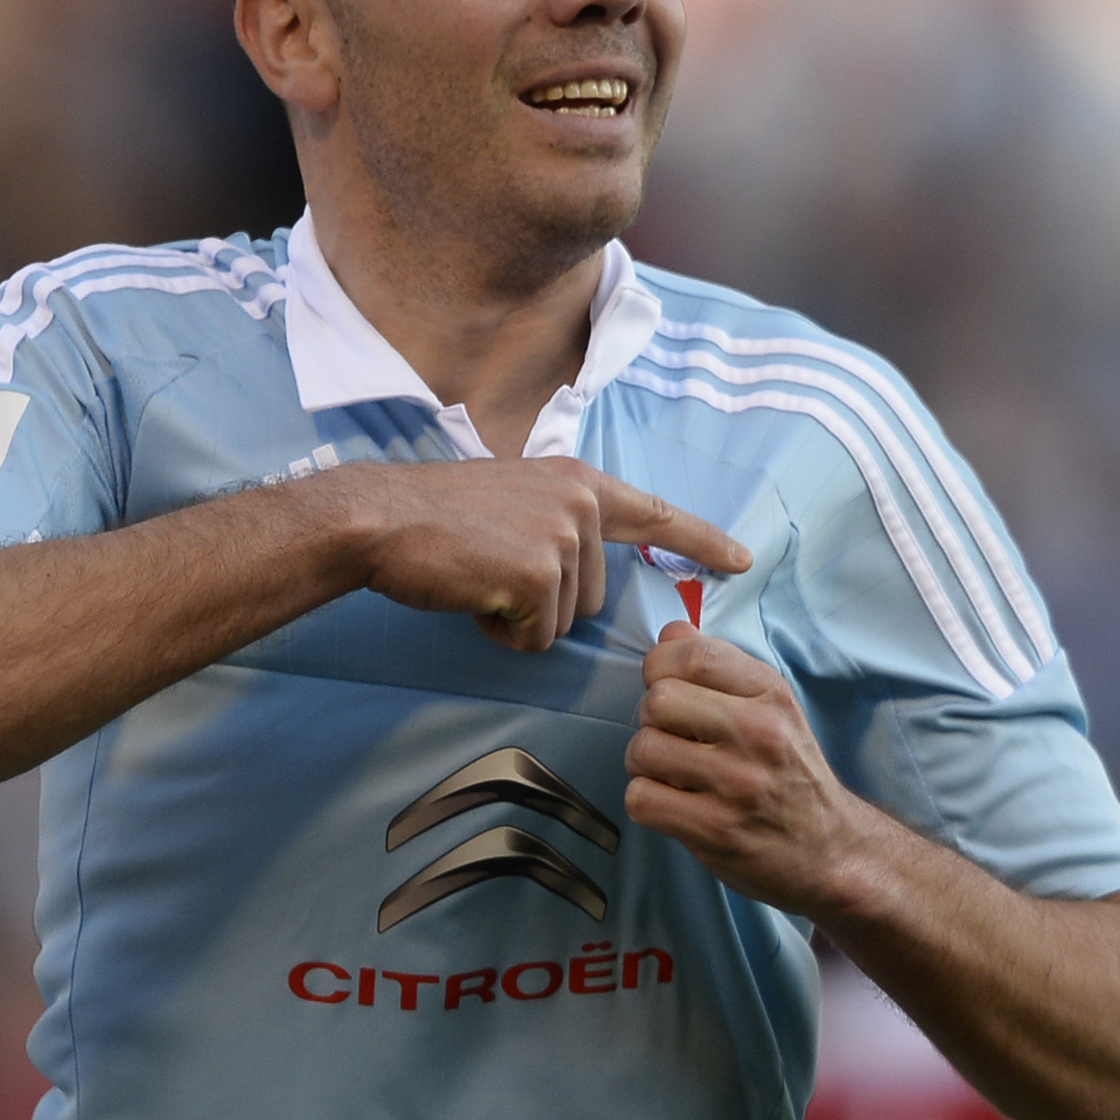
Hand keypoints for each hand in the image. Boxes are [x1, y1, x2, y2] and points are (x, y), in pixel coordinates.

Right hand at [332, 462, 748, 653]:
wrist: (377, 520)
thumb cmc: (432, 520)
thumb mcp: (510, 503)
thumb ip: (555, 525)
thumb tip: (574, 571)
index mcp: (576, 482)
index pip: (653, 513)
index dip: (702, 539)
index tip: (743, 559)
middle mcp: (578, 503)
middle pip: (594, 597)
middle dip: (544, 603)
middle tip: (490, 571)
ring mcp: (562, 536)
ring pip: (565, 621)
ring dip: (520, 619)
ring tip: (477, 577)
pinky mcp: (539, 573)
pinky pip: (538, 638)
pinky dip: (504, 633)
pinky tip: (473, 595)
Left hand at [626, 625, 882, 912]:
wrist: (831, 851)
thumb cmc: (792, 777)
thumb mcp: (774, 710)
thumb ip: (721, 669)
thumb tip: (670, 632)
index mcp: (770, 695)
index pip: (692, 654)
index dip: (660, 667)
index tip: (670, 689)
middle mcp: (758, 734)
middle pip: (657, 700)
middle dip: (651, 721)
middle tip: (674, 740)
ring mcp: (737, 784)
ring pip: (642, 750)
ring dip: (646, 765)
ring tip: (675, 775)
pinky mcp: (717, 830)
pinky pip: (642, 799)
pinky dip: (648, 802)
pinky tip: (675, 805)